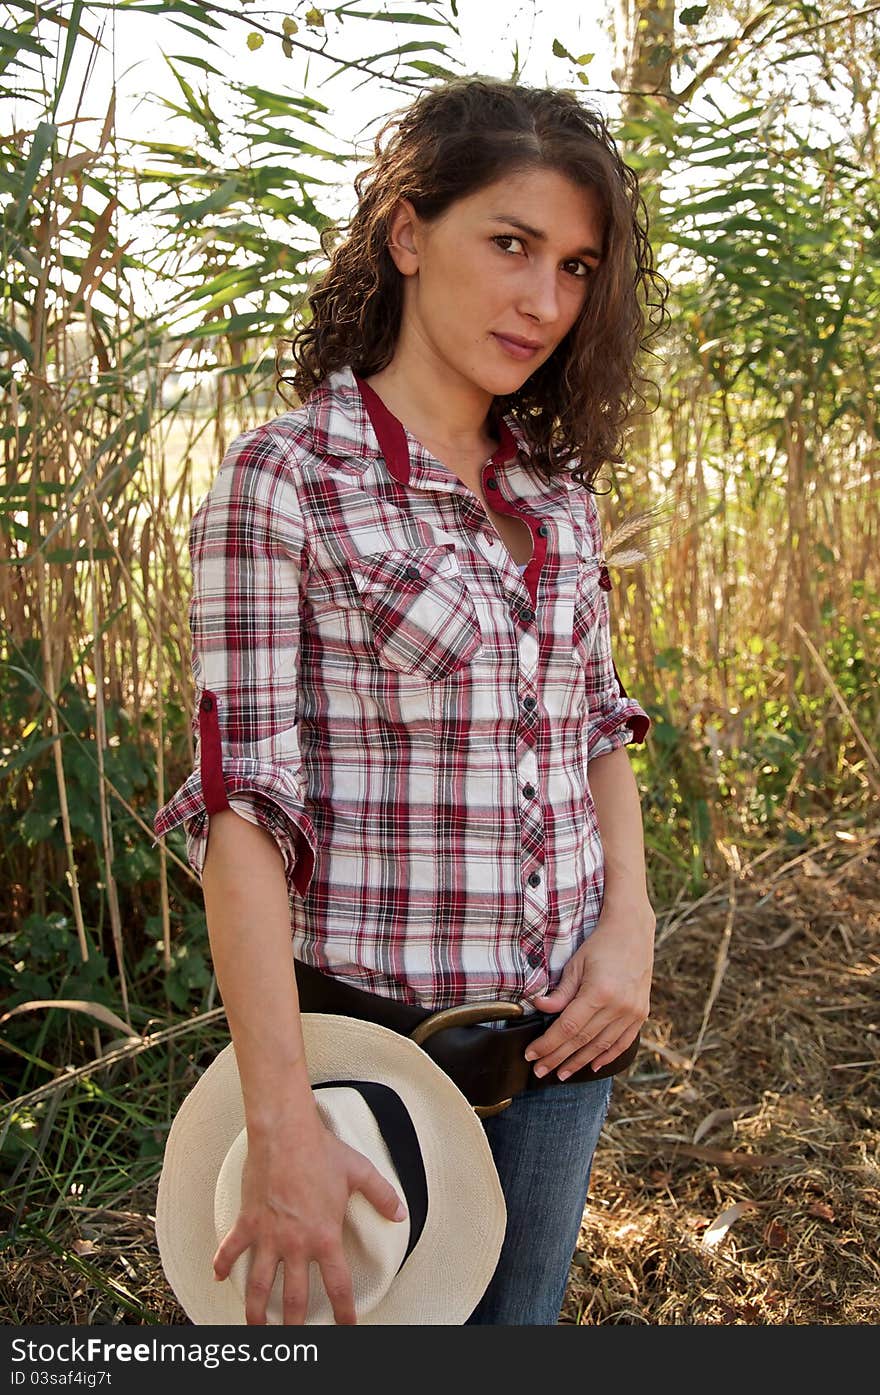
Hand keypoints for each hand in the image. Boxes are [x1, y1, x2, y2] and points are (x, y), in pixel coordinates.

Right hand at [211, 1109, 407, 1324]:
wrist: (285, 1133)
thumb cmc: (322, 1151)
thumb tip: (401, 1213)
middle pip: (295, 1297)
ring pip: (259, 1285)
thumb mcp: (360, 1172)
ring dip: (257, 1310)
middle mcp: (295, 1243)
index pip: (338, 1284)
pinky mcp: (247, 1222)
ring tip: (257, 1327)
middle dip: (296, 1324)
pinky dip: (222, 1264)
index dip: (343, 1311)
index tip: (346, 1326)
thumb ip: (382, 1195)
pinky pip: (231, 1250)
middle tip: (295, 1338)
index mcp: (325, 1236)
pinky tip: (218, 1278)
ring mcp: (268, 1235)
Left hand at [525, 897, 655, 1078]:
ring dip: (579, 1062)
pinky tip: (592, 1066)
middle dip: (558, 1058)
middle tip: (539, 1071)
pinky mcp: (640, 1014)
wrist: (633, 932)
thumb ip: (560, 992)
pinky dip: (607, 1057)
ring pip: (601, 1047)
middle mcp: (618, 1006)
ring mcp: (632, 1012)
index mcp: (598, 993)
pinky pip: (622, 1043)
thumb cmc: (600, 945)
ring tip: (561, 1074)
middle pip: (582, 1041)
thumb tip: (539, 1009)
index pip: (567, 1028)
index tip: (531, 1055)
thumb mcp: (576, 965)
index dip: (547, 1045)